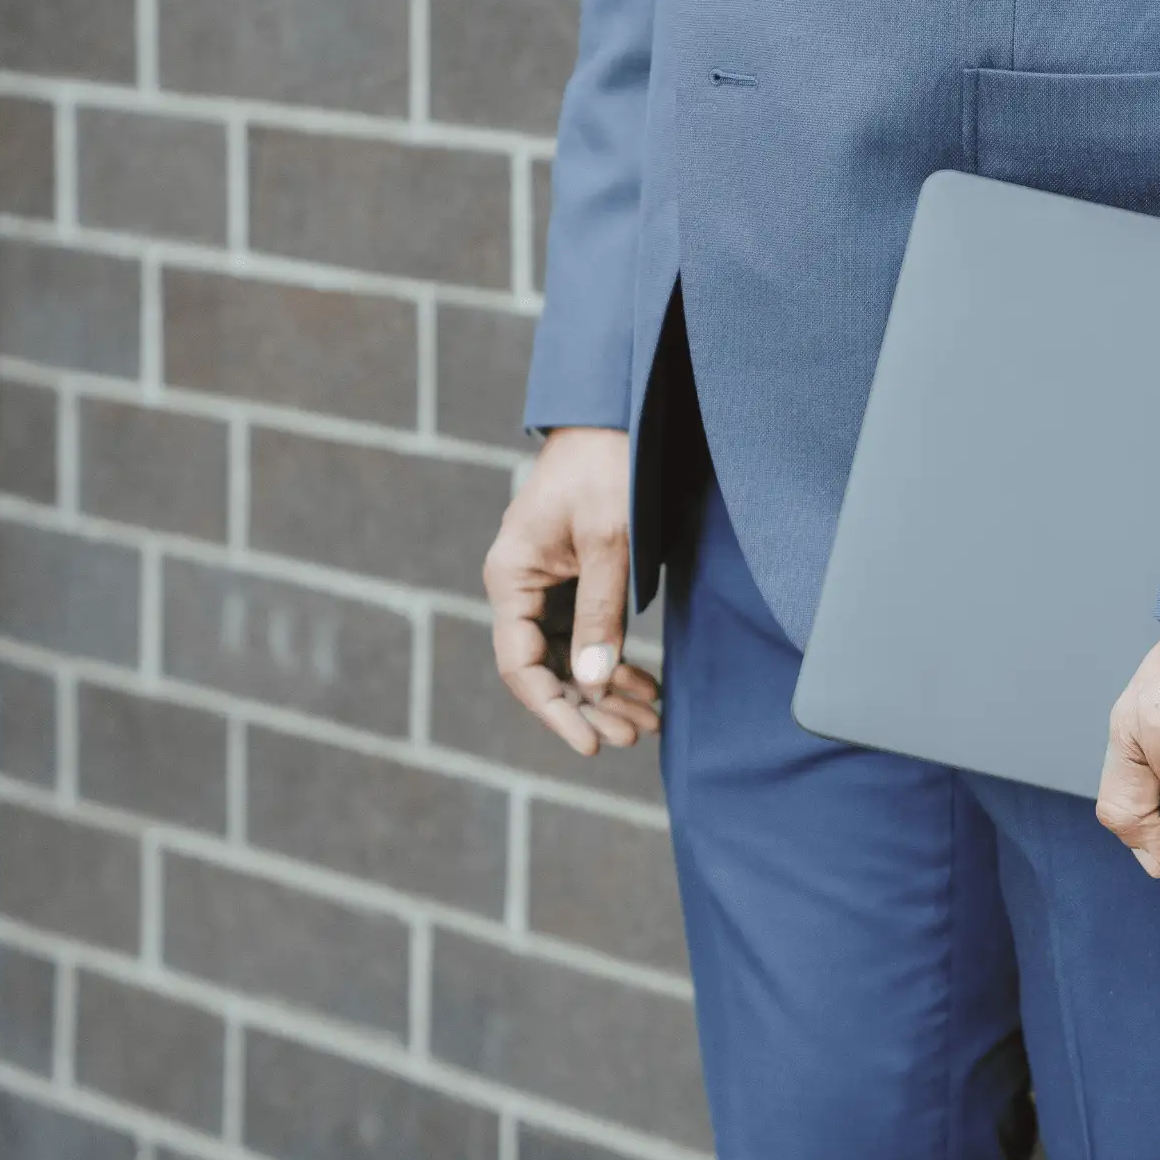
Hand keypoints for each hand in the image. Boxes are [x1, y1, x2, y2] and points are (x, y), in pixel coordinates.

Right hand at [482, 426, 660, 753]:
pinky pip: (585, 635)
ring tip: (647, 721)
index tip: (592, 743)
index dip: (555, 710)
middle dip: (589, 707)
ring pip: (570, 657)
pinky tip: (644, 687)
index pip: (522, 665)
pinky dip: (613, 662)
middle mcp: (520, 586)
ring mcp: (545, 584)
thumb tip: (595, 682)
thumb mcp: (609, 541)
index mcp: (511, 577)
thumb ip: (601, 611)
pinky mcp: (571, 579)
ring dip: (605, 691)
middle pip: (547, 668)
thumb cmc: (607, 468)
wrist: (614, 416)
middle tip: (634, 736)